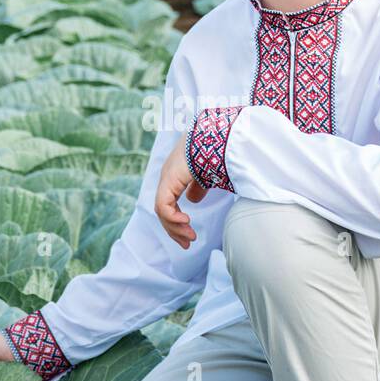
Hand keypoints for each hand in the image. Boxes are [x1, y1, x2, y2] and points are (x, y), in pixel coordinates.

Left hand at [155, 134, 206, 248]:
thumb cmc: (216, 150)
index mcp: (175, 176)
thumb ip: (198, 186)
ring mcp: (167, 178)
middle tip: (187, 244)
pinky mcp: (169, 180)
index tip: (190, 237)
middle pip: (164, 211)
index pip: (168, 205)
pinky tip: (186, 222)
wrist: (217, 135)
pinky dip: (173, 218)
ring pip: (162, 212)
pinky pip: (164, 206)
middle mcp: (167, 177)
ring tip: (190, 237)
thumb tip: (193, 201)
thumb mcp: (207, 174)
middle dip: (175, 230)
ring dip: (176, 228)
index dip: (176, 223)